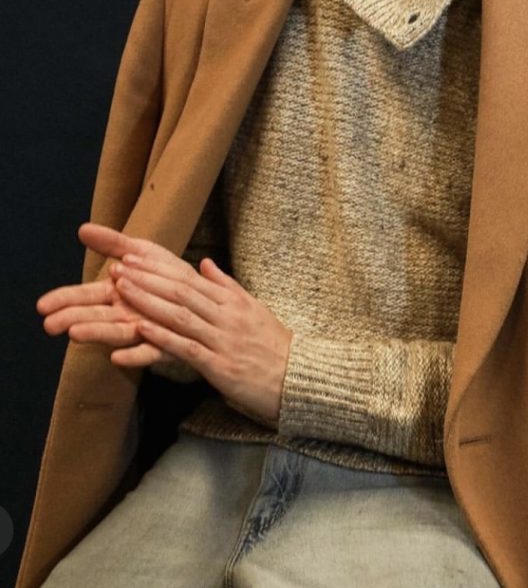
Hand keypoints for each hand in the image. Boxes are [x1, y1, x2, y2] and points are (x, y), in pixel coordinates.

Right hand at [37, 223, 171, 363]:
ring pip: (117, 332)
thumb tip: (82, 229)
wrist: (203, 294)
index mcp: (118, 292)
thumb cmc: (168, 275)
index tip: (41, 305)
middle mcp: (127, 313)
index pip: (85, 295)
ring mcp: (145, 330)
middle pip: (95, 315)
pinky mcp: (166, 344)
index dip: (64, 299)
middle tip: (49, 324)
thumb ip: (112, 243)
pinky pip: (150, 351)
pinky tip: (117, 358)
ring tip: (74, 334)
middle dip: (72, 319)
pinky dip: (134, 356)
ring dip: (96, 333)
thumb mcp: (141, 252)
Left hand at [107, 227, 291, 427]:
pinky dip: (162, 337)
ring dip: (148, 301)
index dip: (158, 269)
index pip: (190, 279)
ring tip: (121, 289)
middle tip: (119, 267)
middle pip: (181, 292)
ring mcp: (223, 340)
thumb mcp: (253, 309)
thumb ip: (226, 286)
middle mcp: (226, 316)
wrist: (298, 378)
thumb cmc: (274, 345)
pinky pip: (187, 348)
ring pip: (180, 316)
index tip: (132, 258)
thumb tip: (205, 264)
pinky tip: (141, 329)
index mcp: (232, 301)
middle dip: (147, 279)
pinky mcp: (221, 366)